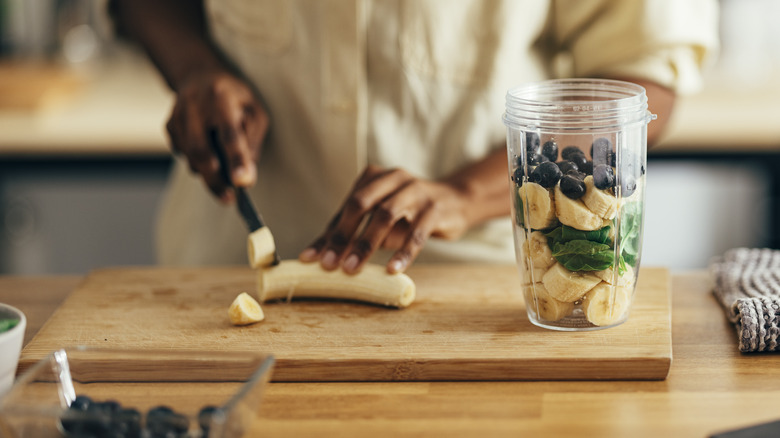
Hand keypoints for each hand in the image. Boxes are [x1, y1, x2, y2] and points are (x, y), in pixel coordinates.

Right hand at [166, 70, 268, 201]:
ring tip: (224, 174)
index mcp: (221, 98)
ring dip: (208, 173)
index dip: (236, 160)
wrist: (200, 75)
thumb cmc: (234, 97)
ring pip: (190, 158)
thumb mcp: (254, 112)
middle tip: (230, 198)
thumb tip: (246, 176)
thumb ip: (252, 142)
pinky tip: (208, 151)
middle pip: (202, 152)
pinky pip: (183, 155)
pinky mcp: (169, 126)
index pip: (229, 134)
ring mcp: (177, 116)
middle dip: (216, 180)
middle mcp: (194, 105)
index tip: (243, 182)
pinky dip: (198, 162)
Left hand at [299, 165, 472, 273]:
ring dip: (366, 244)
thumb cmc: (409, 212)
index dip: (328, 234)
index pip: (346, 208)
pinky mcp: (435, 209)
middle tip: (330, 265)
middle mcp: (393, 178)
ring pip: (386, 215)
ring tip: (352, 269)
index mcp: (374, 177)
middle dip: (343, 236)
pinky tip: (392, 269)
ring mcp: (416, 191)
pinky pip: (416, 232)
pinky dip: (403, 252)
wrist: (456, 202)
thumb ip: (356, 232)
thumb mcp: (381, 216)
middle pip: (361, 204)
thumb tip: (322, 259)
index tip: (311, 260)